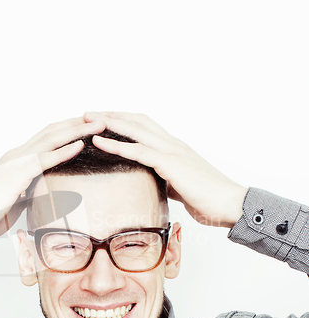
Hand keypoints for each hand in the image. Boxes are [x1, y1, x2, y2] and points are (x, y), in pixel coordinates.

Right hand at [0, 117, 105, 239]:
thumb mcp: (19, 198)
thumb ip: (34, 189)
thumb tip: (50, 192)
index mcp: (19, 158)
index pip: (48, 137)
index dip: (69, 130)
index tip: (89, 126)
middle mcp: (18, 154)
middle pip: (52, 132)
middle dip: (78, 123)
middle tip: (101, 118)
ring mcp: (16, 161)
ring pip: (51, 139)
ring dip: (76, 130)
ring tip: (97, 124)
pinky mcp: (16, 174)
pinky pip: (44, 159)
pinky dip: (64, 150)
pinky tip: (80, 144)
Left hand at [84, 112, 246, 227]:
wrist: (230, 204)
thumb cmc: (207, 198)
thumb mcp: (179, 186)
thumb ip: (164, 180)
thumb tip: (151, 183)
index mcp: (173, 148)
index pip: (144, 126)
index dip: (122, 121)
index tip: (102, 121)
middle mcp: (172, 144)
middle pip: (136, 121)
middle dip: (110, 115)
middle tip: (87, 114)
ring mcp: (172, 151)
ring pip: (135, 129)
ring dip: (108, 123)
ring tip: (87, 121)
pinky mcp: (171, 164)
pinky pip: (139, 150)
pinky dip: (116, 144)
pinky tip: (99, 141)